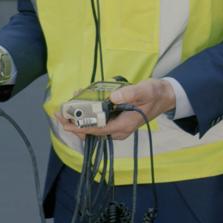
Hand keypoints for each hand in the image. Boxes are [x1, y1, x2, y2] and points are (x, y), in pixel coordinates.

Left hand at [54, 78, 176, 140]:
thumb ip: (130, 93)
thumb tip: (113, 97)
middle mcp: (118, 130)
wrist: (164, 96)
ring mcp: (117, 127)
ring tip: (65, 108)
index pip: (97, 130)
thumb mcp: (145, 90)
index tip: (64, 123)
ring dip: (79, 119)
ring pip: (93, 128)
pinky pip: (98, 121)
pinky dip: (87, 114)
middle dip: (74, 124)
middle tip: (58, 114)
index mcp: (123, 126)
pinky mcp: (116, 121)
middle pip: (92, 132)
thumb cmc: (154, 93)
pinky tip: (80, 102)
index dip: (79, 127)